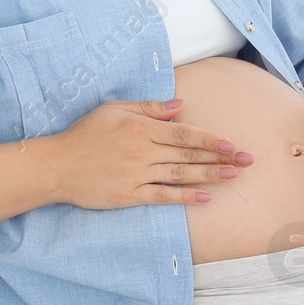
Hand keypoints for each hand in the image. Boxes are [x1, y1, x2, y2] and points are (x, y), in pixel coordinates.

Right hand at [50, 98, 253, 209]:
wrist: (56, 165)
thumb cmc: (84, 134)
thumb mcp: (113, 109)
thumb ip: (147, 107)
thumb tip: (180, 105)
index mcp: (140, 127)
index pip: (183, 133)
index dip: (209, 139)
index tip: (231, 143)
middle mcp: (142, 150)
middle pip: (188, 154)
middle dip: (220, 157)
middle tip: (246, 160)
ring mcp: (136, 174)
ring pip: (180, 174)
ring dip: (209, 175)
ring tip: (233, 175)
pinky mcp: (129, 195)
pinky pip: (162, 196)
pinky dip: (184, 197)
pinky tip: (204, 198)